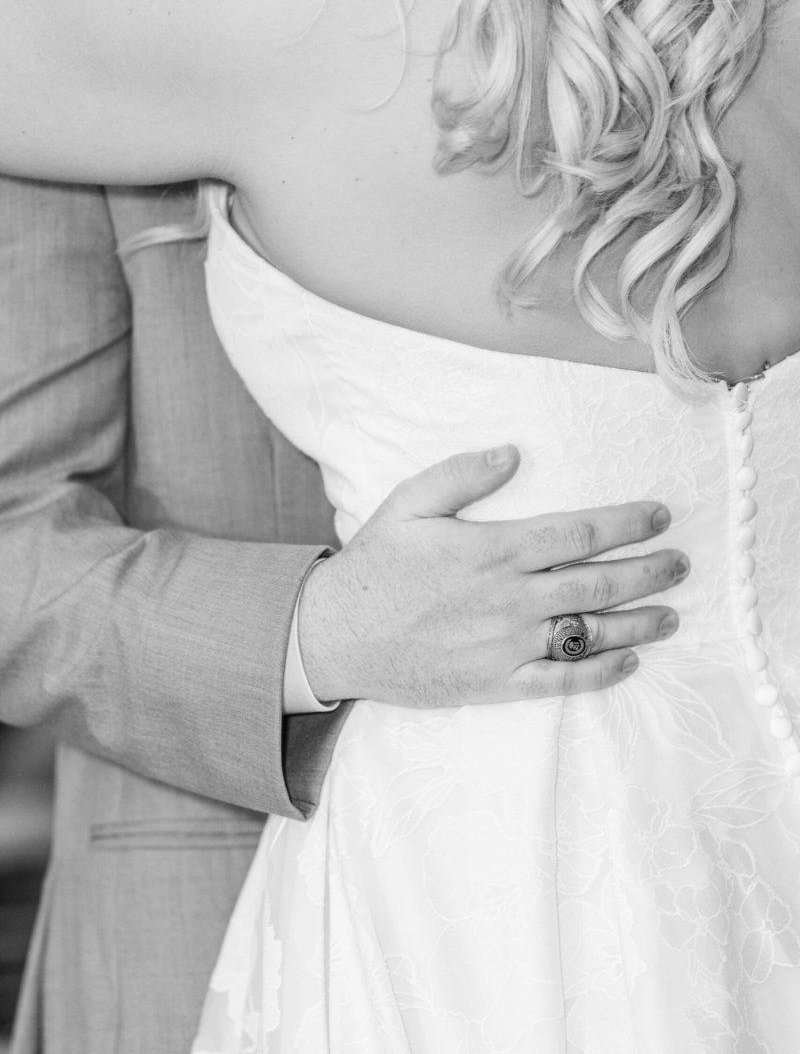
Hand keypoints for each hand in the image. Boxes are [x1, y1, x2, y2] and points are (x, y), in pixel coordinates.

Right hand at [298, 445, 686, 706]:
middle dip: (648, 571)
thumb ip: (463, 474)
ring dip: (638, 622)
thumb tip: (512, 453)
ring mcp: (507, 644)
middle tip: (681, 565)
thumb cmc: (375, 565)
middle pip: (598, 581)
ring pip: (590, 632)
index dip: (626, 522)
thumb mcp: (409, 503)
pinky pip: (560, 681)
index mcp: (494, 549)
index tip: (658, 516)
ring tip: (670, 615)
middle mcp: (511, 598)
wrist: (336, 635)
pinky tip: (628, 664)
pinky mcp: (497, 683)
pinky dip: (599, 673)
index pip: (579, 531)